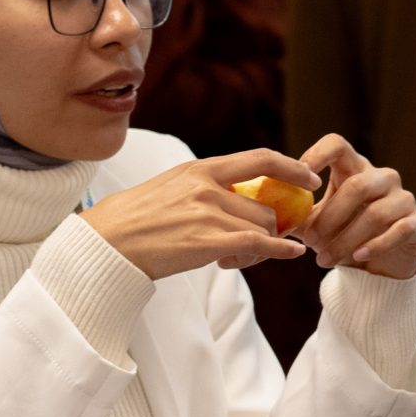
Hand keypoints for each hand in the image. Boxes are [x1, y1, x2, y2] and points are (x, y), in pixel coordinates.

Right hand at [81, 149, 317, 279]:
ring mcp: (208, 213)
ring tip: (236, 258)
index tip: (310, 177)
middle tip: (261, 243)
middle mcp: (207, 186)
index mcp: (201, 168)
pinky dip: (279, 251)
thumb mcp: (173, 187)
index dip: (292, 167)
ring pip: (261, 227)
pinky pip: (257, 244)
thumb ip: (206, 187)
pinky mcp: (206, 242)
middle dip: (272, 226)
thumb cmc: (136, 219)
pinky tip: (290, 254)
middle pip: (265, 205)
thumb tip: (240, 195)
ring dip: (261, 246)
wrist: (105, 243)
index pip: (260, 158)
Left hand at [292, 134, 415, 278]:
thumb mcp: (316, 224)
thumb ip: (294, 217)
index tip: (302, 177)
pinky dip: (374, 246)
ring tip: (324, 260)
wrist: (377, 265)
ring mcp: (402, 199)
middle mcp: (382, 177)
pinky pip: (397, 231)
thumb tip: (261, 219)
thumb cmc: (341, 235)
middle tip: (310, 240)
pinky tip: (357, 256)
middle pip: (357, 186)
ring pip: (375, 213)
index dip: (318, 154)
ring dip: (345, 239)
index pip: (337, 145)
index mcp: (354, 168)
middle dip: (330, 216)